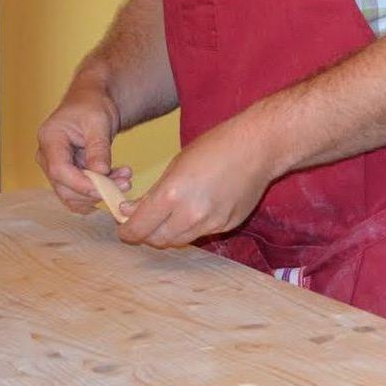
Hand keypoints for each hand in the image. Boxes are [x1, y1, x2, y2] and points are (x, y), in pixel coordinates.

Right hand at [36, 86, 129, 213]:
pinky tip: (118, 179)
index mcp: (50, 139)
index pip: (59, 170)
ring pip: (72, 194)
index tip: (106, 187)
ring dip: (99, 192)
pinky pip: (79, 192)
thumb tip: (101, 172)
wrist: (90, 103)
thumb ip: (98, 147)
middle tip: (125, 183)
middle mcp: (47, 157)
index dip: (81, 183)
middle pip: (64, 187)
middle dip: (95, 190)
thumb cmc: (92, 106)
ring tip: (126, 178)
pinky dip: (98, 190)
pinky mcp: (67, 175)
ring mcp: (55, 168)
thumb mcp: (99, 121)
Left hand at [117, 113, 278, 248]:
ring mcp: (211, 223)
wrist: (260, 146)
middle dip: (148, 232)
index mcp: (172, 194)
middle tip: (148, 219)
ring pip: (180, 240)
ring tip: (175, 212)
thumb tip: (131, 211)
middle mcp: (190, 214)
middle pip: (157, 240)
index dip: (127, 230)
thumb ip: (154, 193)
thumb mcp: (176, 164)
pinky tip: (204, 205)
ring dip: (171, 231)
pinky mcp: (228, 225)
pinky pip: (203, 232)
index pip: (138, 228)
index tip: (125, 227)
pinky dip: (196, 225)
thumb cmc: (217, 145)